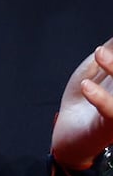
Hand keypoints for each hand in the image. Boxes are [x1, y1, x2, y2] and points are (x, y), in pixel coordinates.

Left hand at [51, 41, 112, 171]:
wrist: (68, 133)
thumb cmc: (84, 101)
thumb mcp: (95, 70)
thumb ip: (109, 51)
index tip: (112, 42)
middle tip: (103, 48)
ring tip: (98, 54)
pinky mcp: (110, 126)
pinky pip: (112, 112)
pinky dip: (101, 98)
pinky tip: (87, 86)